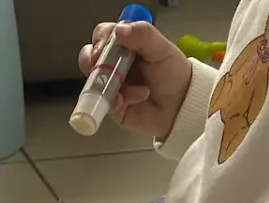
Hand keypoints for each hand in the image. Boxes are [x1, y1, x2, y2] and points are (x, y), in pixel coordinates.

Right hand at [79, 20, 192, 137]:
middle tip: (107, 71)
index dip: (100, 40)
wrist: (179, 107)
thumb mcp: (162, 49)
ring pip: (92, 81)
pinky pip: (100, 102)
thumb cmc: (172, 74)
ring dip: (105, 85)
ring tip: (124, 91)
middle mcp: (114, 62)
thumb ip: (143, 35)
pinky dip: (111, 102)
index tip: (104, 48)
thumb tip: (119, 30)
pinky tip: (125, 102)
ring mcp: (110, 83)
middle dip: (94, 64)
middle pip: (89, 56)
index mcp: (126, 43)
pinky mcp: (109, 104)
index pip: (103, 35)